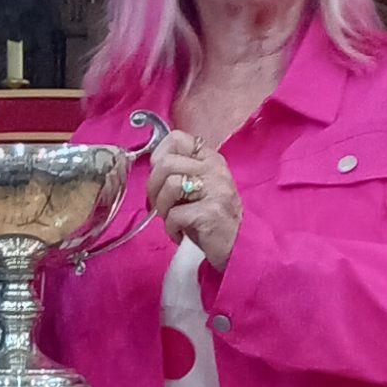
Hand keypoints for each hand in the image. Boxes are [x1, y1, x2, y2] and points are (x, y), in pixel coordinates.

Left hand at [147, 129, 243, 270]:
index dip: (159, 156)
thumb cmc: (209, 219)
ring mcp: (216, 189)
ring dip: (162, 208)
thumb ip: (180, 172)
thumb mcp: (197, 188)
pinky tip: (180, 234)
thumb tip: (152, 168)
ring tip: (171, 220)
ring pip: (170, 185)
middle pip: (166, 163)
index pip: (177, 138)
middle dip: (153, 188)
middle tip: (159, 206)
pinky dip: (171, 228)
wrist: (234, 247)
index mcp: (210, 158)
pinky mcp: (211, 212)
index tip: (159, 177)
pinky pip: (175, 214)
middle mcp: (215, 168)